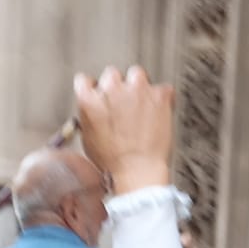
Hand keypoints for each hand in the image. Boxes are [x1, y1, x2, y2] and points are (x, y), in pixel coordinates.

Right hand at [73, 65, 174, 194]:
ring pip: (137, 74)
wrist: (138, 173)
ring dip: (138, 87)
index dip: (95, 89)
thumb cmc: (113, 162)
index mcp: (89, 100)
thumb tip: (96, 110)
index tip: (101, 96)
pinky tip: (158, 114)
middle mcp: (111, 89)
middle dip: (118, 88)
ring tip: (142, 108)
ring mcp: (137, 89)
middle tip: (125, 107)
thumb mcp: (88, 139)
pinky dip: (161, 99)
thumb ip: (90, 116)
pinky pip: (162, 89)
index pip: (86, 80)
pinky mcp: (159, 95)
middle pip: (112, 74)